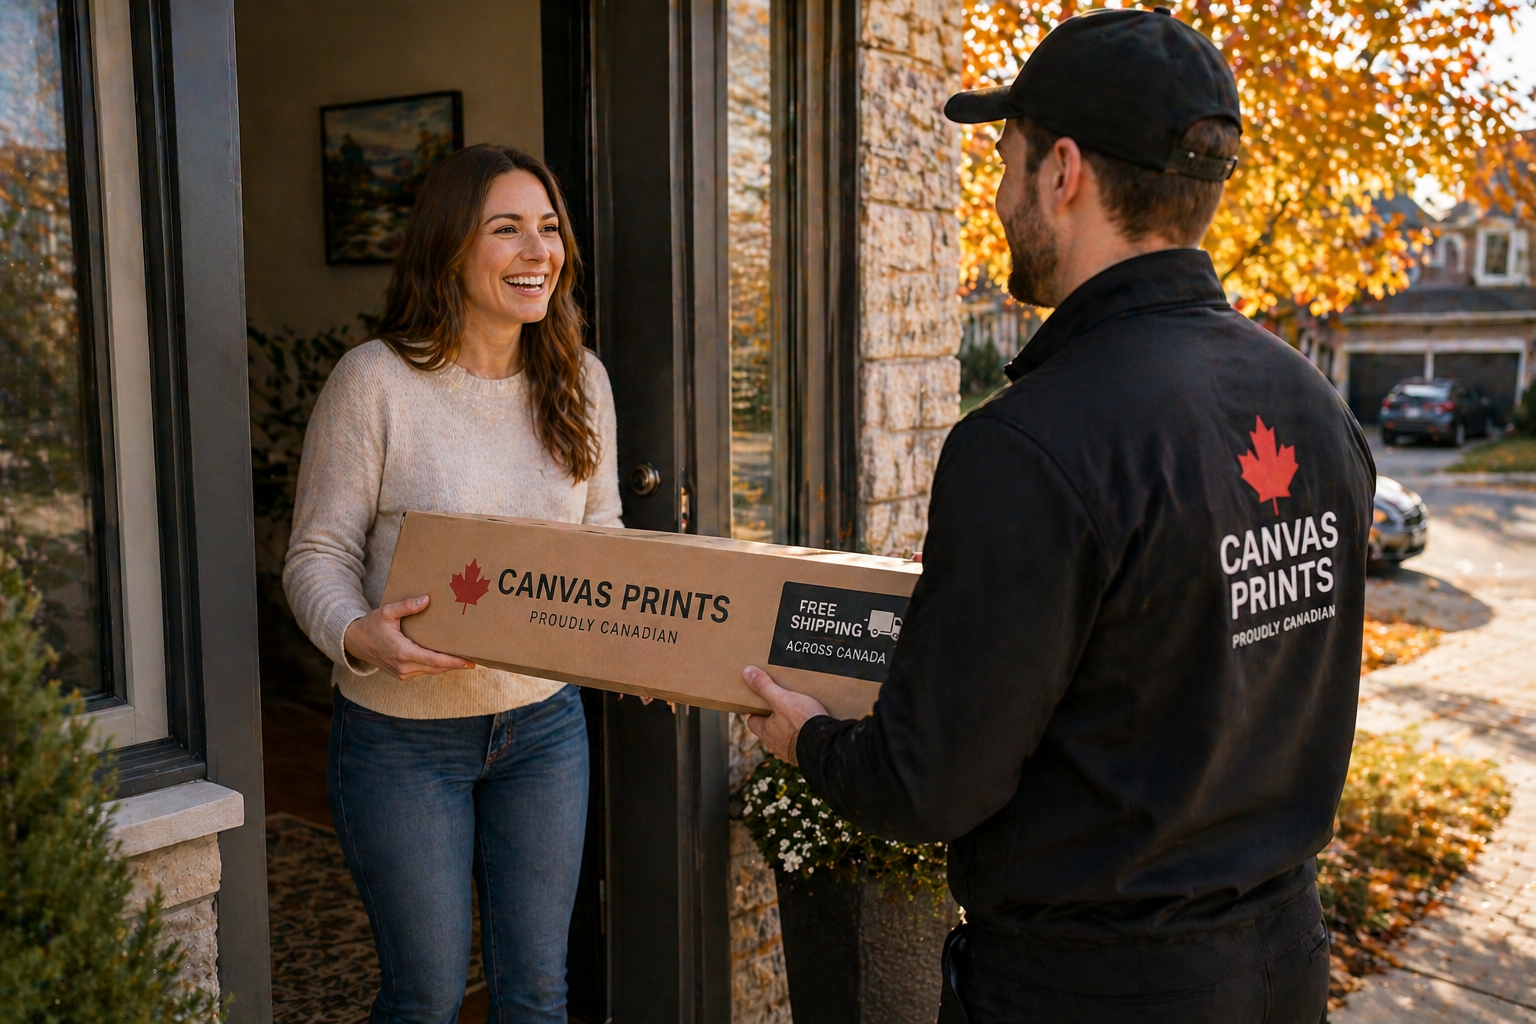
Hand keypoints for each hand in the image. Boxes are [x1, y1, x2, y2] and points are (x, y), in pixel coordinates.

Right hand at [343, 595, 474, 678]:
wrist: (354, 643)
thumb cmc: (371, 625)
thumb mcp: (387, 612)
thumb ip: (406, 606)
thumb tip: (427, 599)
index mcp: (402, 652)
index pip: (434, 661)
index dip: (454, 662)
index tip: (470, 662)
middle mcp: (404, 667)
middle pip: (437, 668)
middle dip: (455, 664)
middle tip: (475, 658)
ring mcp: (402, 673)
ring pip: (431, 671)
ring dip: (447, 666)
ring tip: (465, 658)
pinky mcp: (402, 675)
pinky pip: (424, 671)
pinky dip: (436, 666)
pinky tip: (447, 659)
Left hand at [743, 666, 828, 765]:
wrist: (826, 745)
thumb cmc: (802, 722)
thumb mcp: (782, 698)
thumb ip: (765, 686)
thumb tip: (747, 672)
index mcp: (766, 732)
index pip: (752, 721)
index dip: (755, 710)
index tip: (761, 701)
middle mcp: (775, 745)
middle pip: (768, 730)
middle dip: (773, 719)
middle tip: (782, 705)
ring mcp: (790, 752)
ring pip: (784, 739)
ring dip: (788, 730)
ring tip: (798, 716)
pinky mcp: (804, 755)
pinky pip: (800, 745)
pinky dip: (802, 737)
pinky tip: (810, 729)